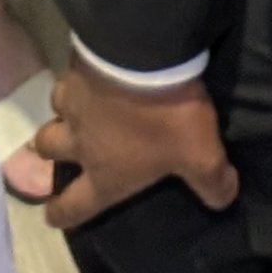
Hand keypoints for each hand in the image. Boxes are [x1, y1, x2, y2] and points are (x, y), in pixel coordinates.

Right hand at [34, 62, 239, 233]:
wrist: (141, 57)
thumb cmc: (166, 117)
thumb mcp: (202, 155)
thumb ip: (212, 182)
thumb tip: (223, 198)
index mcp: (106, 174)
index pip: (75, 205)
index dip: (62, 214)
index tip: (51, 216)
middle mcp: (81, 142)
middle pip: (48, 151)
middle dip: (50, 153)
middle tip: (56, 149)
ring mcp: (74, 102)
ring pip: (54, 111)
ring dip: (61, 112)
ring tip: (74, 108)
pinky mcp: (76, 66)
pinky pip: (67, 76)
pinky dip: (74, 78)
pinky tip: (86, 73)